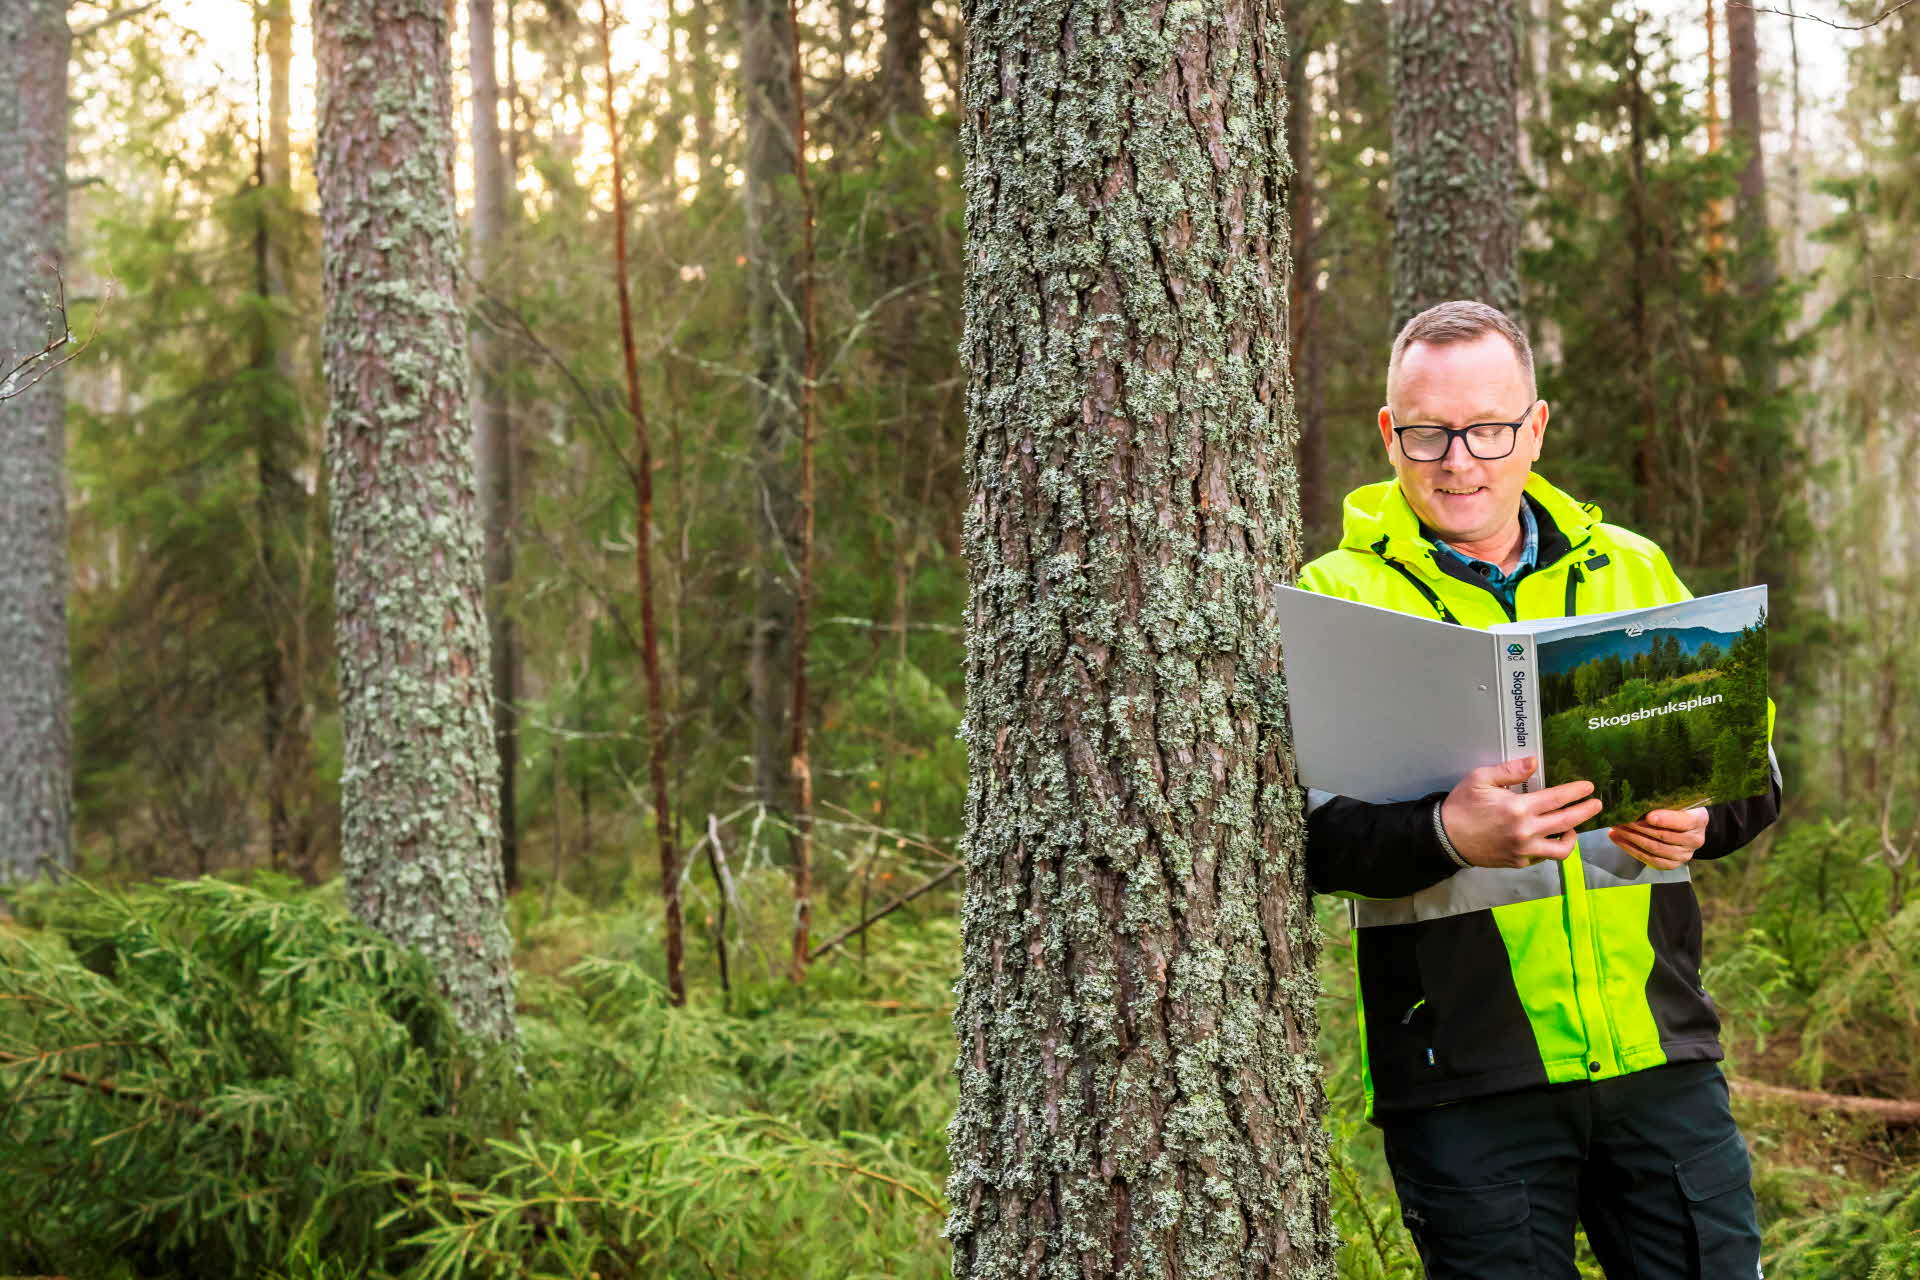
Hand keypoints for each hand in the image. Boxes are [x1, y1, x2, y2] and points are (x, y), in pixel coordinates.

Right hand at [1439, 756, 1601, 869]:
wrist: (1445, 838)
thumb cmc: (1461, 806)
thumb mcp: (1480, 779)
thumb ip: (1510, 771)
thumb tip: (1534, 762)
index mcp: (1519, 808)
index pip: (1557, 799)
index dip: (1576, 792)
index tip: (1589, 787)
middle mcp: (1526, 831)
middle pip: (1567, 821)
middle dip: (1586, 811)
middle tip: (1596, 804)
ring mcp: (1524, 849)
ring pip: (1561, 848)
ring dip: (1572, 837)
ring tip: (1572, 828)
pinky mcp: (1518, 861)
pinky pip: (1542, 856)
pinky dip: (1548, 846)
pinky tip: (1546, 838)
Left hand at [1608, 807, 1707, 869]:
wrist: (1688, 828)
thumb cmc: (1679, 809)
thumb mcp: (1678, 801)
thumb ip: (1665, 801)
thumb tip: (1639, 799)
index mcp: (1698, 820)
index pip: (1683, 822)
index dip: (1665, 820)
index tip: (1648, 816)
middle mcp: (1694, 840)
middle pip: (1663, 836)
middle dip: (1638, 827)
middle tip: (1621, 819)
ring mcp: (1684, 855)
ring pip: (1654, 849)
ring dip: (1631, 838)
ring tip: (1616, 828)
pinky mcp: (1672, 864)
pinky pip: (1650, 860)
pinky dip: (1631, 849)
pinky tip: (1618, 839)